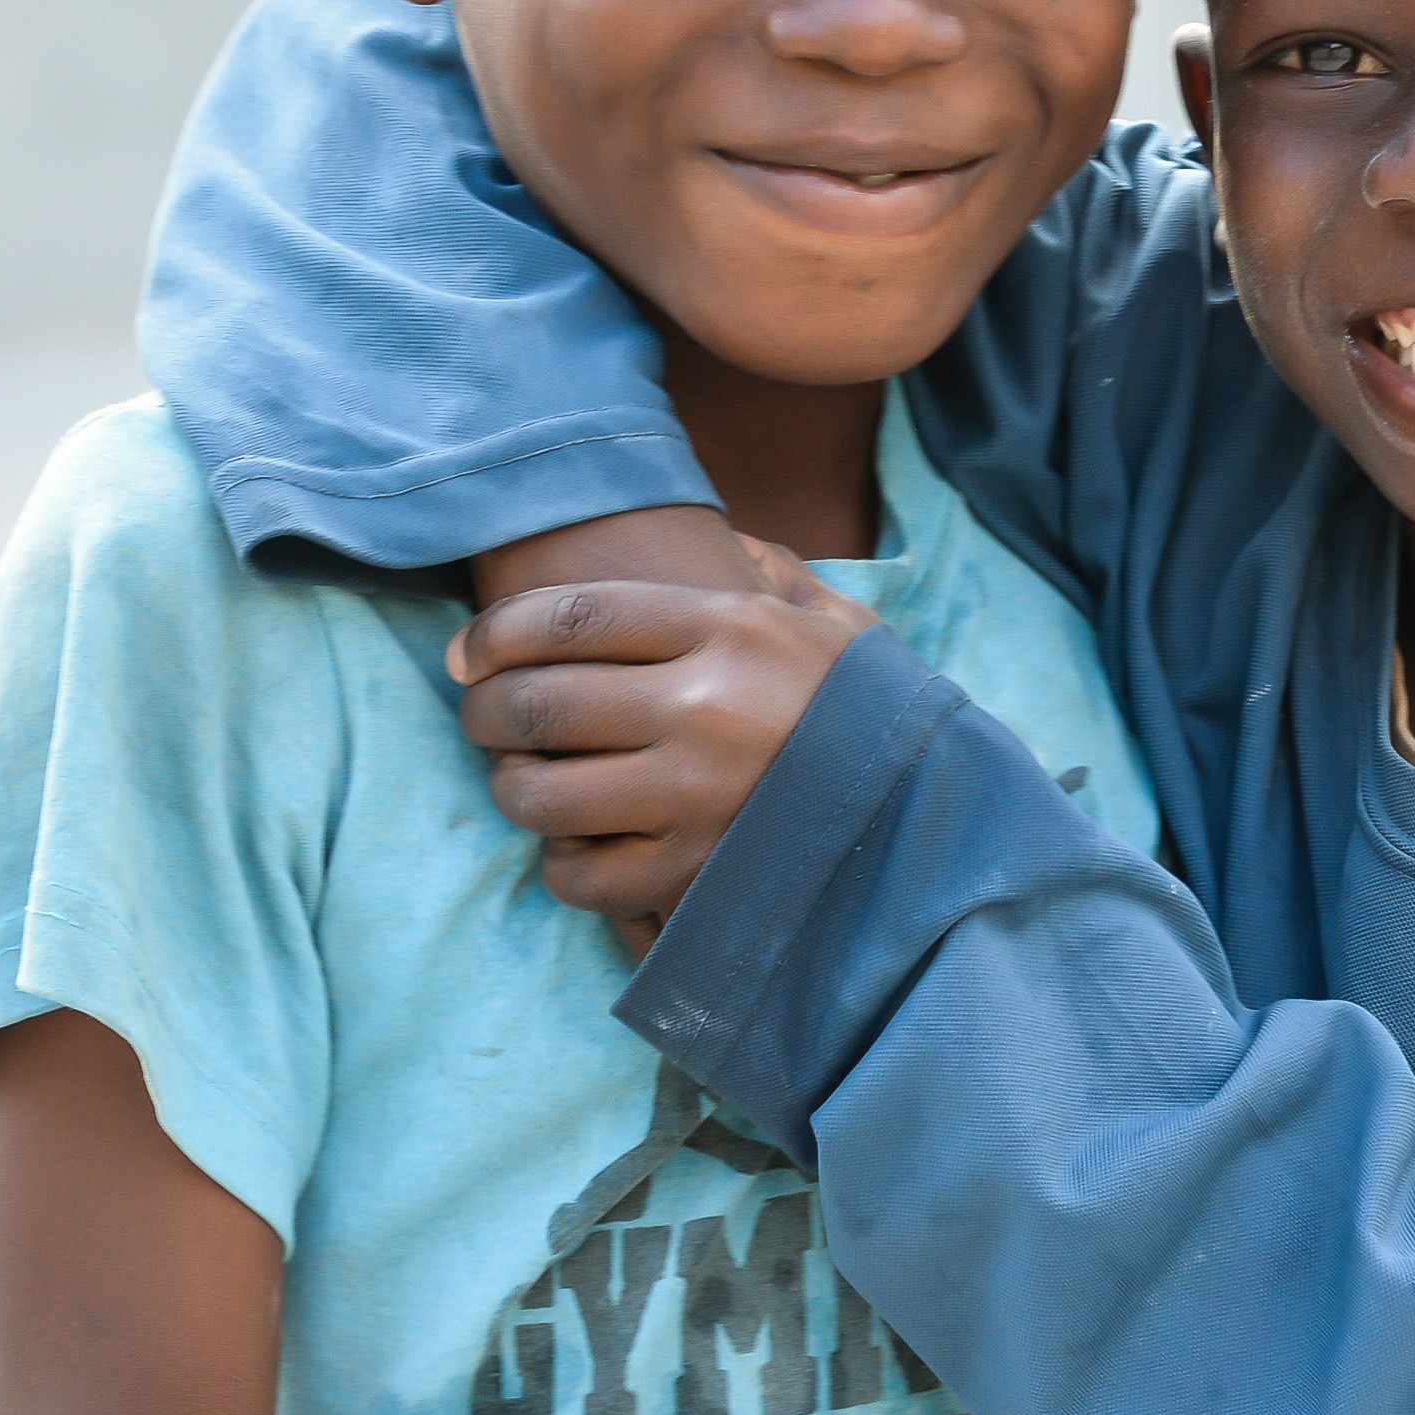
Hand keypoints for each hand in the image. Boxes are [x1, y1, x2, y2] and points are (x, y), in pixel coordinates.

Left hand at [447, 540, 877, 929]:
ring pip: (542, 794)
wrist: (945, 823)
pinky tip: (573, 846)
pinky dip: (561, 863)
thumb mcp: (835, 622)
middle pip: (540, 701)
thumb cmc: (875, 716)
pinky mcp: (697, 876)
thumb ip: (768, 570)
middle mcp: (705, 708)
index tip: (470, 651)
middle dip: (486, 710)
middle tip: (482, 715)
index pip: (569, 617)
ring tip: (520, 778)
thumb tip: (713, 538)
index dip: (497, 632)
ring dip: (511, 786)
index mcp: (730, 630)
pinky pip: (582, 876)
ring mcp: (697, 799)